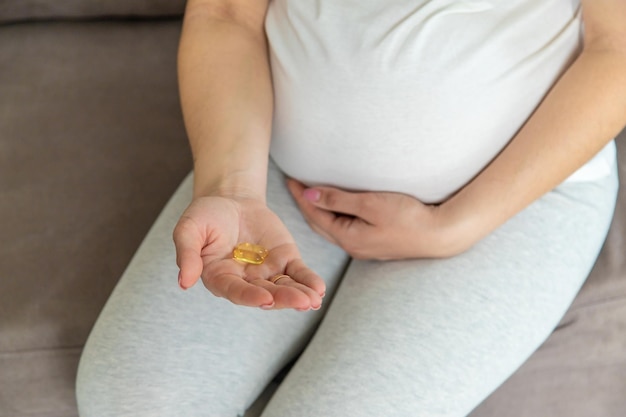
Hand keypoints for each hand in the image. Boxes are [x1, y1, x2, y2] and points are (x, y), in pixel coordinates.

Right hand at [173, 196, 324, 310]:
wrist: (230, 198)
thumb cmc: (206, 215)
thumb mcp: (189, 229)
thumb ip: (187, 253)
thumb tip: (184, 282)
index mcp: (220, 278)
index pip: (236, 292)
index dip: (250, 297)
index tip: (266, 299)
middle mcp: (245, 281)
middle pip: (266, 294)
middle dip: (285, 299)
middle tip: (302, 303)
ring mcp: (267, 272)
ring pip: (284, 287)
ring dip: (300, 295)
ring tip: (314, 300)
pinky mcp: (284, 259)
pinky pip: (298, 273)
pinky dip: (308, 280)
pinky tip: (319, 289)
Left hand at [287, 180, 468, 259]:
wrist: (440, 235)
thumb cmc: (408, 218)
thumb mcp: (370, 204)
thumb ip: (338, 200)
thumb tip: (309, 196)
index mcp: (348, 237)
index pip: (314, 215)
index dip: (300, 196)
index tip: (289, 179)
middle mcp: (352, 246)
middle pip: (319, 224)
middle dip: (305, 205)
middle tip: (294, 185)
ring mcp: (363, 248)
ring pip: (331, 229)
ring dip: (318, 213)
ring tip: (309, 196)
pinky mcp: (374, 244)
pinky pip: (344, 230)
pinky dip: (333, 218)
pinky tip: (335, 211)